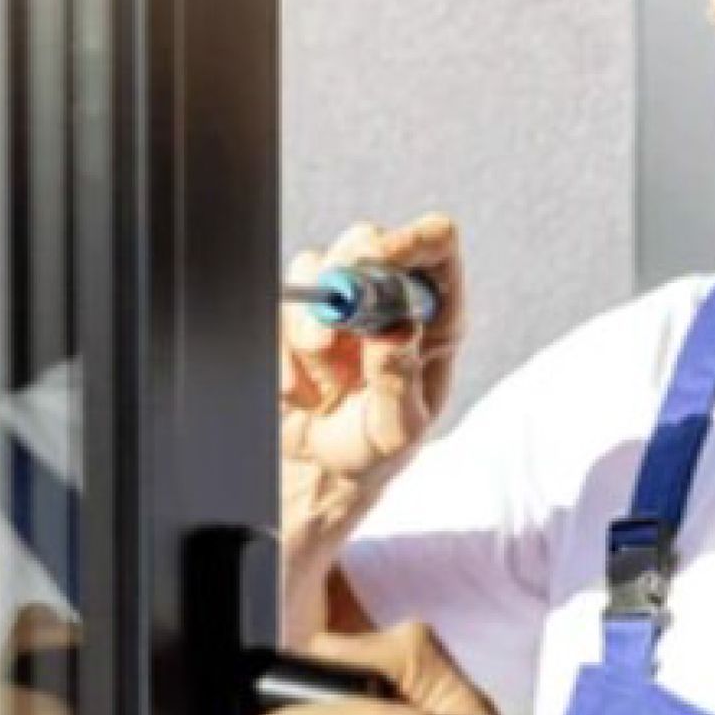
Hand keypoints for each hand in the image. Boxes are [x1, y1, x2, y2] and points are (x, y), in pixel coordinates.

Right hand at [280, 215, 466, 641]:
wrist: (317, 475)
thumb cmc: (373, 451)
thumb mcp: (399, 428)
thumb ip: (399, 379)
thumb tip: (397, 330)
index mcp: (432, 318)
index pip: (435, 249)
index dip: (411, 239)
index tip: (382, 257)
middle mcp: (385, 302)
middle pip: (367, 242)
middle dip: (348, 271)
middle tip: (339, 311)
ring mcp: (337, 309)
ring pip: (316, 269)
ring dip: (312, 317)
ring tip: (320, 366)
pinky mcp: (293, 323)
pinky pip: (279, 310)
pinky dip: (282, 348)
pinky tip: (296, 387)